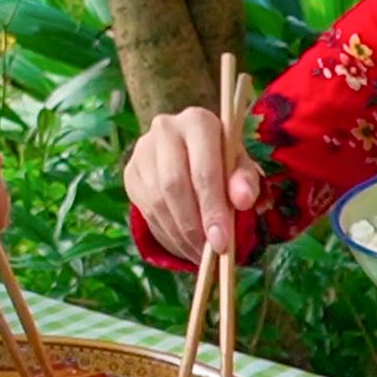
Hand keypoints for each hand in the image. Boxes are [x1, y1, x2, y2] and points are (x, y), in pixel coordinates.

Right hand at [123, 106, 259, 262]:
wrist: (190, 150)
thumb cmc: (222, 160)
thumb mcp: (240, 166)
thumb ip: (245, 180)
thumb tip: (242, 200)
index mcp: (197, 121)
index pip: (203, 169)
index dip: (213, 208)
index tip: (222, 243)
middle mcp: (165, 129)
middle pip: (175, 185)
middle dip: (194, 226)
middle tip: (209, 253)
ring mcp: (142, 151)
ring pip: (158, 202)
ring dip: (180, 235)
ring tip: (199, 254)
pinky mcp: (130, 172)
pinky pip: (146, 211)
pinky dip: (167, 235)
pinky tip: (184, 245)